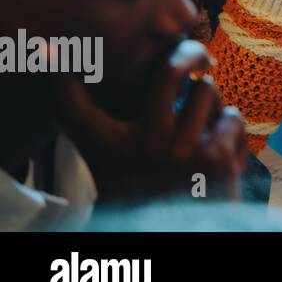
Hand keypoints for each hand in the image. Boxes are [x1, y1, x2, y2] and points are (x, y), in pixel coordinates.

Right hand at [51, 40, 247, 202]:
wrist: (180, 231)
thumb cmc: (147, 190)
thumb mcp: (116, 163)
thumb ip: (112, 123)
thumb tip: (81, 76)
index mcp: (109, 148)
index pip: (76, 108)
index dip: (58, 78)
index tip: (49, 50)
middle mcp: (144, 147)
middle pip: (169, 71)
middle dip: (187, 53)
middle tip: (198, 54)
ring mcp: (182, 151)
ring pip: (207, 91)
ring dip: (209, 102)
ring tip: (203, 120)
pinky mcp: (218, 159)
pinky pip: (232, 117)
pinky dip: (229, 128)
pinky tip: (220, 147)